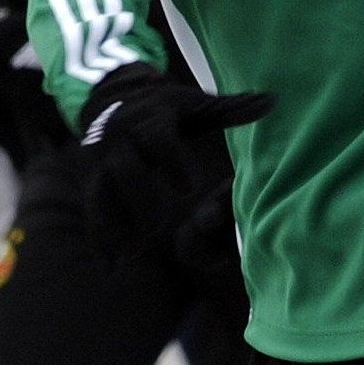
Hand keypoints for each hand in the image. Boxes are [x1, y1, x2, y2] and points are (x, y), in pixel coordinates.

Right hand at [74, 64, 270, 253]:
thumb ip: (232, 109)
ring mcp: (100, 160)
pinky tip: (110, 268)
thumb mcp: (198, 105)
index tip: (191, 187)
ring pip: (102, 192)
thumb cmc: (168, 107)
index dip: (173, 161)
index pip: (159, 139)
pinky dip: (100, 238)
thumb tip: (273, 100)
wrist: (115, 96)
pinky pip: (93, 208)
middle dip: (140, 197)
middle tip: (161, 227)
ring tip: (131, 254)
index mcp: (149, 119)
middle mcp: (119, 138)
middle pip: (124, 168)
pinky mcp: (90, 178)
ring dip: (114, 223)